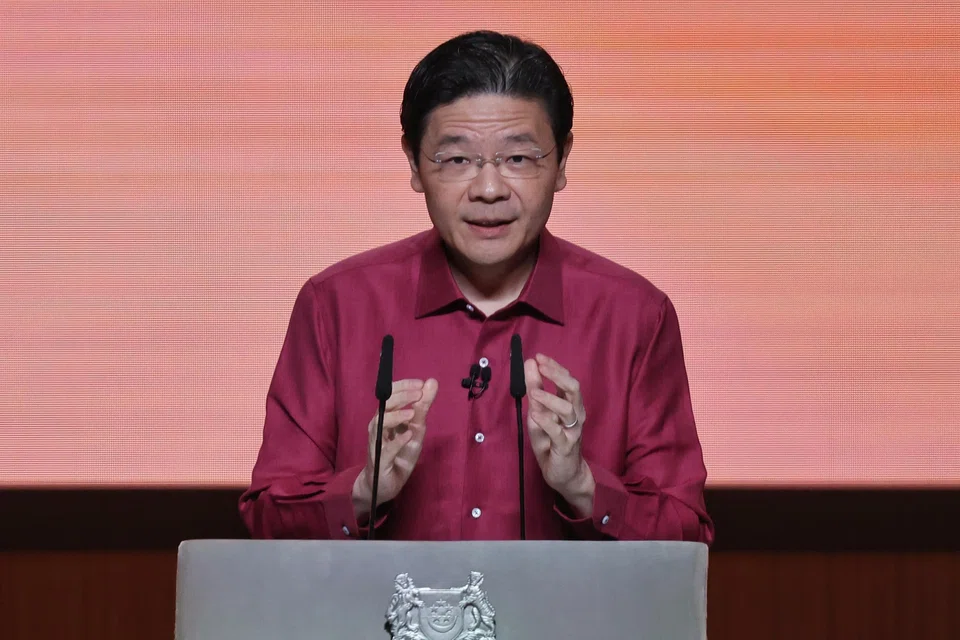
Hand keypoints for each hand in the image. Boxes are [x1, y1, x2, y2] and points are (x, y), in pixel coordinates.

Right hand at [352, 378, 437, 520]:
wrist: (386, 484)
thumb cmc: (399, 454)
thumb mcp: (416, 428)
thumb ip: (422, 407)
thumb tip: (432, 381)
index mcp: (386, 417)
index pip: (390, 395)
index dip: (403, 386)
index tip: (420, 383)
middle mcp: (378, 427)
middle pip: (384, 406)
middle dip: (401, 397)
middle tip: (418, 393)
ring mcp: (378, 444)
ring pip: (379, 424)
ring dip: (396, 417)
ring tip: (412, 413)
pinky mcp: (380, 461)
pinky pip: (386, 449)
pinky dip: (397, 441)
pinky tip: (408, 434)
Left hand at [525, 354, 594, 516]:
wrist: (564, 473)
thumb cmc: (551, 442)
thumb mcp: (538, 413)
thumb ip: (535, 391)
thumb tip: (530, 365)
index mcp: (570, 404)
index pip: (566, 380)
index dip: (554, 367)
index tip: (539, 357)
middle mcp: (576, 414)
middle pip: (573, 389)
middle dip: (557, 375)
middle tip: (542, 365)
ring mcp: (572, 430)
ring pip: (568, 409)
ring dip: (550, 398)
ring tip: (533, 393)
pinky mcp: (566, 447)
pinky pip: (558, 432)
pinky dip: (547, 422)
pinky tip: (536, 414)